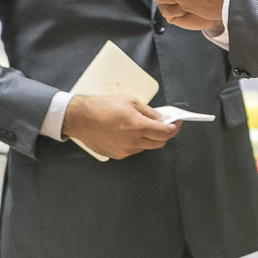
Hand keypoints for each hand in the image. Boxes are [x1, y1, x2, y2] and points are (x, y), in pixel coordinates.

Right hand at [61, 94, 179, 159]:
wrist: (80, 119)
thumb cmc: (103, 107)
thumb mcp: (130, 102)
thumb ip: (149, 112)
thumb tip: (162, 118)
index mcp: (137, 126)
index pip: (165, 133)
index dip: (174, 127)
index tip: (176, 123)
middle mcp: (132, 142)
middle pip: (159, 142)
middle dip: (164, 134)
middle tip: (163, 123)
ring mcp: (125, 151)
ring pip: (146, 147)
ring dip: (149, 137)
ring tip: (142, 125)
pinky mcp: (117, 155)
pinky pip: (134, 150)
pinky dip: (137, 142)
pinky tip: (129, 131)